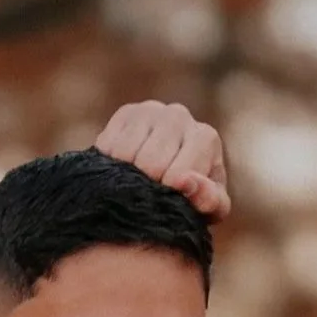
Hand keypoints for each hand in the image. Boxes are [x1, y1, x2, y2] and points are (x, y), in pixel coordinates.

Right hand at [94, 101, 229, 220]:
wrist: (168, 176)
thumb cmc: (193, 193)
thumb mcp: (208, 205)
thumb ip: (209, 199)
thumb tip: (187, 182)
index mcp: (205, 137)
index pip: (177, 176)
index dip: (168, 196)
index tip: (169, 202)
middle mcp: (179, 115)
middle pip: (150, 163)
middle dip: (147, 185)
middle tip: (149, 192)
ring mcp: (151, 110)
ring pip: (125, 153)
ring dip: (126, 175)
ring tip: (135, 182)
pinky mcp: (126, 112)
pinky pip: (108, 144)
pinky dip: (110, 163)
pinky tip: (122, 168)